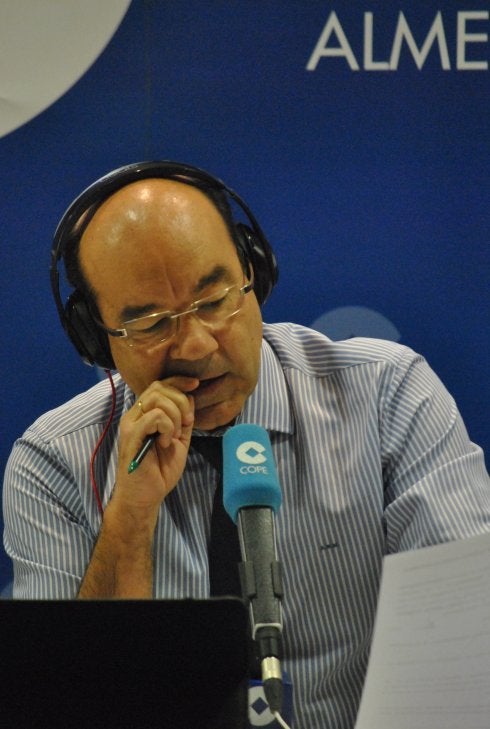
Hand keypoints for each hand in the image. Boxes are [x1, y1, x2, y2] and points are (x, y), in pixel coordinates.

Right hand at [111, 376, 198, 515]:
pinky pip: (155, 417)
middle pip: (159, 387)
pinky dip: (167, 428)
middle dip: (181, 402)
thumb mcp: (180, 440)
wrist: (145, 496)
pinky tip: (166, 443)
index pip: (159, 385)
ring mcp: (131, 424)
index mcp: (145, 414)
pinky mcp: (131, 435)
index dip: (178, 380)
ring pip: (158, 399)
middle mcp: (135, 415)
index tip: (196, 384)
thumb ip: (184, 419)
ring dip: (175, 416)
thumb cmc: (160, 470)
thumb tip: (191, 396)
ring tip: (174, 436)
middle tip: (186, 424)